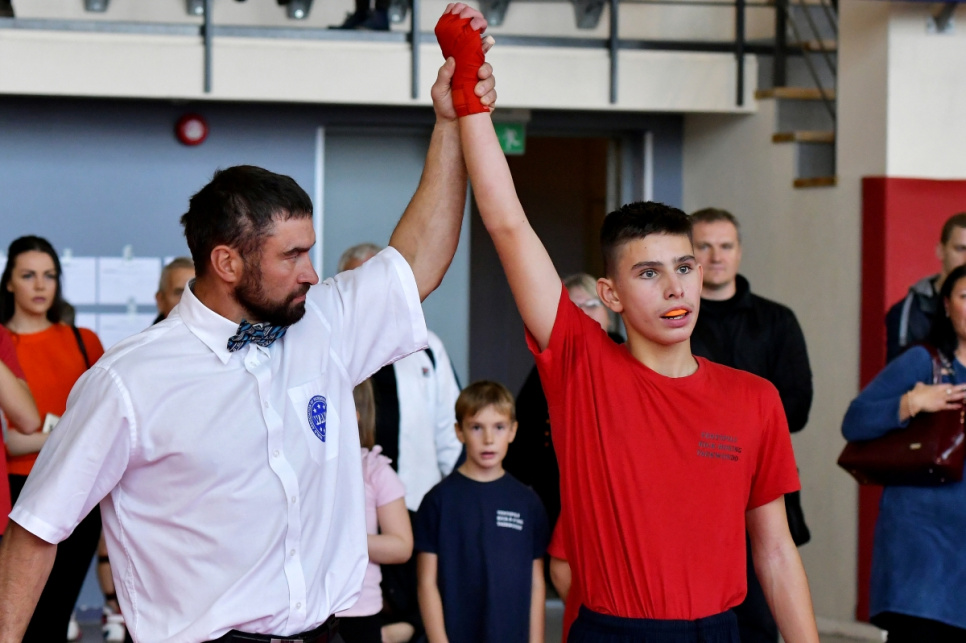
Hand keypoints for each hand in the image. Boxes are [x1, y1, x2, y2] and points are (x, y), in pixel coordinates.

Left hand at [431, 4, 496, 120]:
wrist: (450, 125)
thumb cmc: (443, 106)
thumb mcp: (438, 89)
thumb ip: (444, 74)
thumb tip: (451, 59)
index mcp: (463, 70)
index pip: (474, 55)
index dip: (482, 46)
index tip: (486, 41)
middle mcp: (474, 77)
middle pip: (487, 66)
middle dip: (486, 68)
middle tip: (480, 73)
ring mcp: (482, 88)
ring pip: (491, 80)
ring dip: (486, 85)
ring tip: (477, 92)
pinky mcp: (488, 100)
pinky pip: (493, 95)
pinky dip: (489, 97)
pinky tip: (481, 101)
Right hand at [907, 382, 965, 415]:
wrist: (915, 400)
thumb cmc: (916, 392)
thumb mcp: (919, 386)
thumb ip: (922, 385)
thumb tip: (920, 383)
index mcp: (937, 387)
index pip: (948, 385)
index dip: (952, 386)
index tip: (956, 387)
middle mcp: (942, 392)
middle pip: (954, 390)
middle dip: (961, 388)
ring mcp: (942, 399)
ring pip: (954, 397)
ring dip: (961, 396)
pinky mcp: (941, 406)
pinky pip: (949, 406)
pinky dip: (955, 406)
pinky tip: (960, 406)